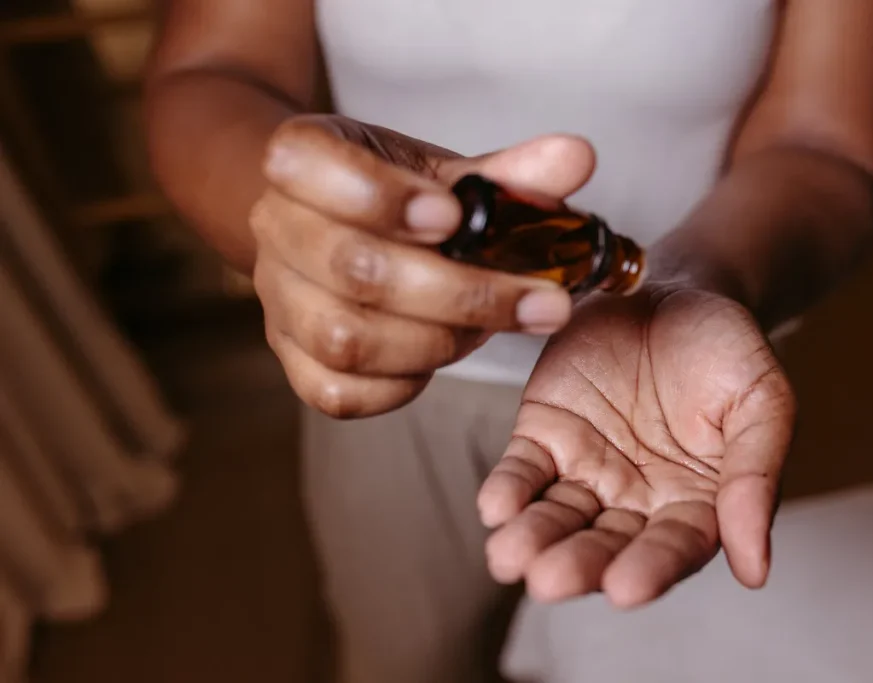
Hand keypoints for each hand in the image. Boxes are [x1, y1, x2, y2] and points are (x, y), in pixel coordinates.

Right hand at [251, 115, 595, 416]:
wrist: (335, 228)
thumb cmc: (396, 196)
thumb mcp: (446, 173)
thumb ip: (508, 173)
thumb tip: (575, 160)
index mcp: (301, 160)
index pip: (307, 167)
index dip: (378, 196)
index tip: (453, 216)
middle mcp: (275, 230)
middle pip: (352, 269)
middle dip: (458, 292)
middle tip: (540, 301)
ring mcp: (279, 302)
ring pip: (347, 340)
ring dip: (439, 341)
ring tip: (494, 326)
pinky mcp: (293, 362)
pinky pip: (341, 393)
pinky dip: (405, 383)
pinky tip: (446, 354)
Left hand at [477, 285, 795, 606]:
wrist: (675, 288)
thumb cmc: (726, 348)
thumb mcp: (762, 400)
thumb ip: (755, 477)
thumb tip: (755, 572)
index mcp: (695, 501)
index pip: (674, 546)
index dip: (651, 568)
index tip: (625, 590)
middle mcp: (636, 498)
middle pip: (606, 542)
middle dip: (577, 564)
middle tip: (550, 581)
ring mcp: (586, 468)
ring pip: (557, 514)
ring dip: (532, 538)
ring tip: (509, 557)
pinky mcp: (545, 435)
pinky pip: (523, 469)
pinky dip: (508, 489)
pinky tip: (495, 508)